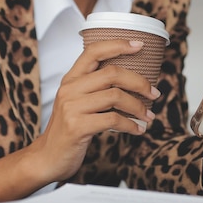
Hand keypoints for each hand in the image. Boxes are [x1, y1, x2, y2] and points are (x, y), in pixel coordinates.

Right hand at [31, 39, 160, 182]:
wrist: (47, 158)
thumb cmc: (69, 131)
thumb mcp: (77, 104)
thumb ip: (95, 90)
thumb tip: (132, 82)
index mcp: (70, 79)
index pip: (93, 51)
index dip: (118, 45)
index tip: (140, 45)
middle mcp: (70, 89)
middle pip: (112, 73)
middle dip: (140, 82)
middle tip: (155, 93)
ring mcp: (72, 107)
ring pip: (116, 96)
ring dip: (139, 107)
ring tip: (149, 115)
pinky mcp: (78, 126)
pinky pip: (113, 119)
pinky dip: (131, 125)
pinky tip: (138, 129)